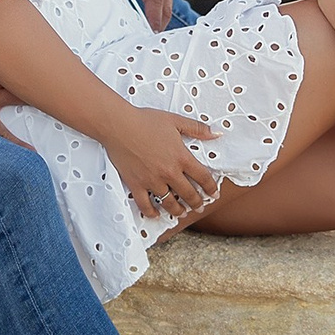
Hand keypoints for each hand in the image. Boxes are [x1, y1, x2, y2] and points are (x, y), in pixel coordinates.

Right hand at [103, 105, 221, 222]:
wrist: (119, 125)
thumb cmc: (145, 120)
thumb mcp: (175, 120)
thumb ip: (197, 128)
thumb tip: (215, 133)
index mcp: (181, 157)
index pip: (203, 178)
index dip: (211, 188)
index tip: (213, 194)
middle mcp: (169, 172)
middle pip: (188, 194)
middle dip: (197, 203)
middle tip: (199, 207)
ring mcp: (152, 180)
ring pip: (169, 203)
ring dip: (178, 210)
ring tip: (182, 213)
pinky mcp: (136, 184)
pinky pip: (145, 204)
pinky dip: (152, 212)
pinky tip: (156, 214)